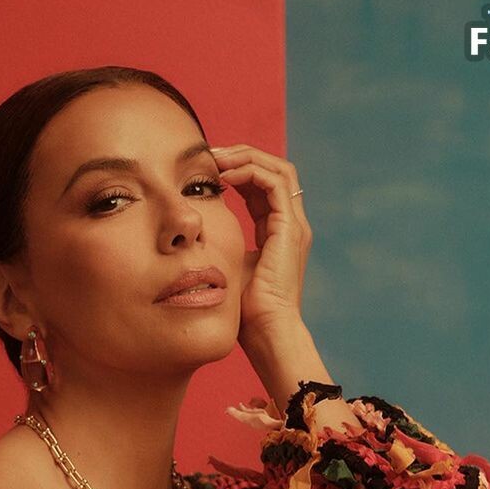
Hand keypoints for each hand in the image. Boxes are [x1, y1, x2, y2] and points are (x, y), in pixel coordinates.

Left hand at [209, 142, 312, 348]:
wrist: (266, 333)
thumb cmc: (246, 312)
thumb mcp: (228, 268)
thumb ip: (222, 245)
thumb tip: (195, 234)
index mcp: (277, 232)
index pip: (261, 186)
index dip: (236, 171)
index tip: (206, 170)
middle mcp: (290, 224)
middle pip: (273, 170)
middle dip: (242, 157)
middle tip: (211, 155)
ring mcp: (293, 225)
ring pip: (278, 169)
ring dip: (245, 158)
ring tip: (216, 159)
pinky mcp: (290, 228)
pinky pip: (274, 183)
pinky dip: (250, 173)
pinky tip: (225, 176)